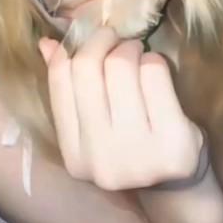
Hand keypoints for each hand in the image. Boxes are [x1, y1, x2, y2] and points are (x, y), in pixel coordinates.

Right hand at [38, 26, 204, 190]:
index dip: (74, 47)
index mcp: (72, 153)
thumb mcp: (95, 123)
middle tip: (118, 39)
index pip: (60, 78)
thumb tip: (48, 43)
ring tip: (138, 54)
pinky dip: (154, 60)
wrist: (175, 183)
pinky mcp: (172, 140)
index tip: (91, 41)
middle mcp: (99, 157)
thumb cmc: (130, 143)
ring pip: (122, 66)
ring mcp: (136, 152)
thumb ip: (69, 86)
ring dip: (131, 48)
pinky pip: (154, 73)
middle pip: (89, 67)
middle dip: (104, 40)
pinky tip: (157, 70)